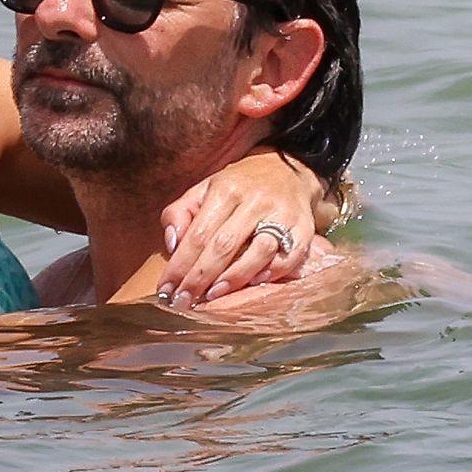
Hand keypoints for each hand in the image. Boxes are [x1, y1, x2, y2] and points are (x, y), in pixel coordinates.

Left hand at [156, 152, 320, 308]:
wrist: (288, 171)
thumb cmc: (238, 187)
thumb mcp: (204, 189)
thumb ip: (180, 213)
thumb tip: (171, 244)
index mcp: (226, 189)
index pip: (198, 234)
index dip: (180, 264)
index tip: (167, 289)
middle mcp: (255, 201)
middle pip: (224, 245)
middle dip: (200, 277)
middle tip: (183, 300)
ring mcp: (283, 214)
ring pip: (259, 251)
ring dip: (234, 277)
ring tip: (213, 295)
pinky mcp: (305, 227)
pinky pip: (290, 255)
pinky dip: (273, 272)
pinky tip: (254, 284)